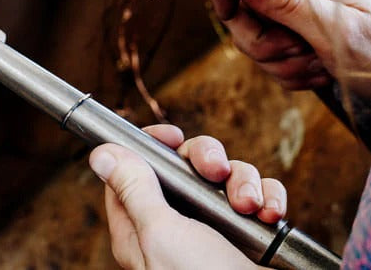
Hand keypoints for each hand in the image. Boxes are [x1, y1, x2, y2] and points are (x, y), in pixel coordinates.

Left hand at [89, 124, 285, 269]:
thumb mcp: (161, 234)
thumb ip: (134, 190)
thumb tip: (101, 154)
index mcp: (142, 226)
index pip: (133, 171)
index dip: (150, 146)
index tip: (171, 136)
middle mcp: (177, 224)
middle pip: (183, 165)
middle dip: (205, 158)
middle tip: (215, 169)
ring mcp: (215, 227)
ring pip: (225, 175)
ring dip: (243, 182)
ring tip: (250, 206)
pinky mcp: (250, 230)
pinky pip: (260, 194)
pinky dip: (268, 197)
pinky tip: (269, 214)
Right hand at [199, 0, 370, 100]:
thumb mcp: (336, 27)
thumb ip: (288, 0)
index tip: (228, 6)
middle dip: (254, 34)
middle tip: (291, 46)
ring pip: (245, 30)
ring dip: (274, 57)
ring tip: (313, 59)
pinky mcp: (286, 24)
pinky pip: (261, 50)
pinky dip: (284, 68)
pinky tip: (315, 67)